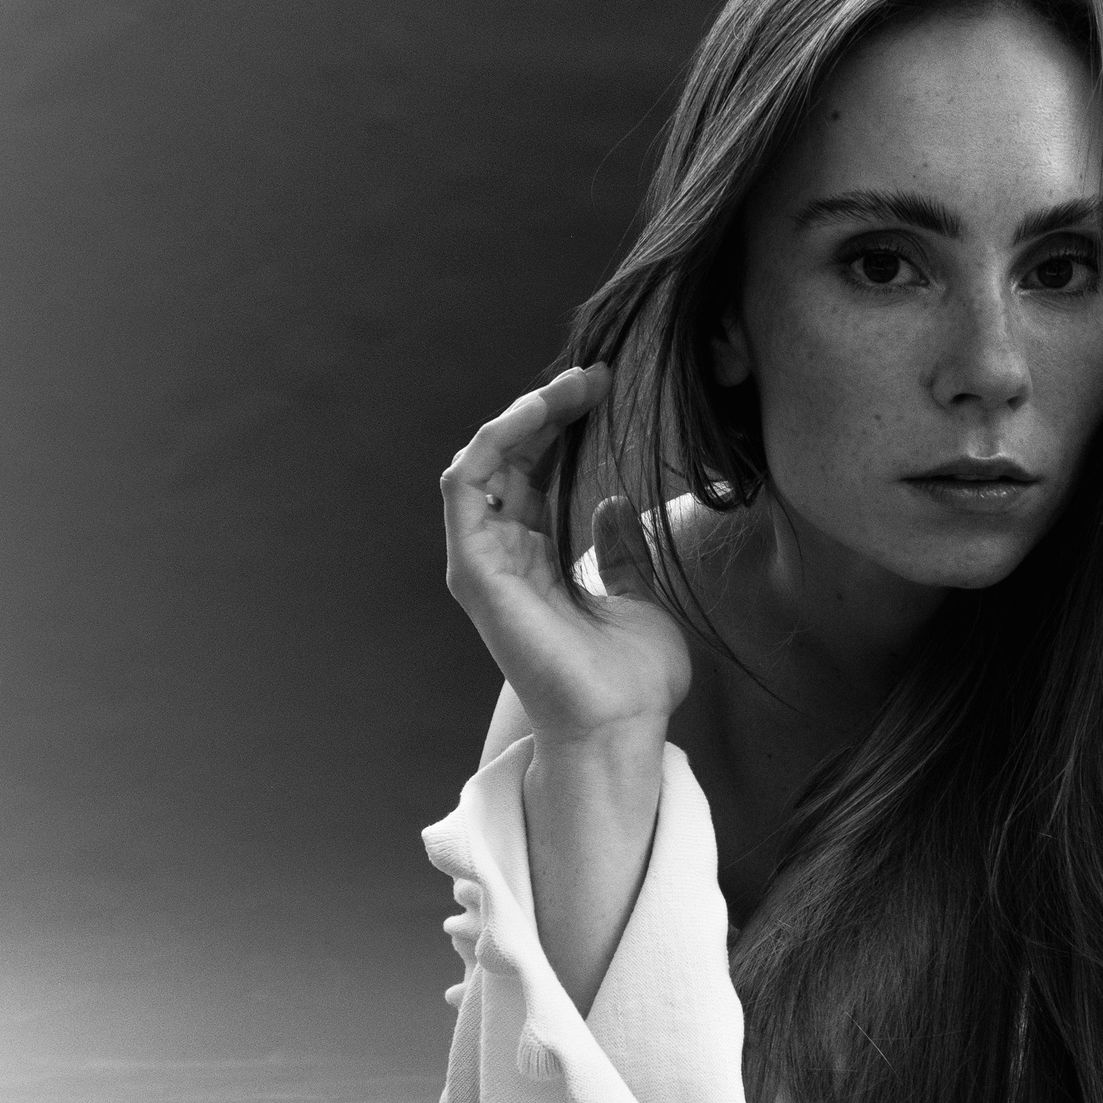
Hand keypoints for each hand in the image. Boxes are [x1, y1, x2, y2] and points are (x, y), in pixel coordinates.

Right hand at [441, 362, 692, 746]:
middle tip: (593, 377)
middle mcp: (504, 559)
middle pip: (509, 461)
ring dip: (522, 417)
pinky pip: (466, 487)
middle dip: (546, 412)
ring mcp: (484, 564)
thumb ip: (618, 550)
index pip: (535, 475)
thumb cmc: (631, 679)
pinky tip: (535, 413)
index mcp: (538, 563)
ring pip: (482, 464)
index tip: (603, 392)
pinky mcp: (475, 571)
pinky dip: (494, 442)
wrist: (621, 725)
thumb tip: (612, 502)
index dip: (561, 428)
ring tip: (570, 387)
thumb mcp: (636, 595)